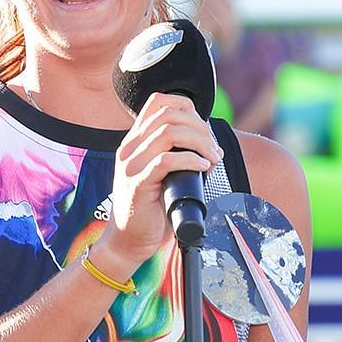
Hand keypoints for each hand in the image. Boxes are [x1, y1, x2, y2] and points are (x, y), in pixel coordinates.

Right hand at [96, 92, 221, 274]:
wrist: (128, 240)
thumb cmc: (150, 209)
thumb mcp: (160, 173)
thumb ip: (172, 154)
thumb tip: (207, 143)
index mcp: (134, 142)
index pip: (159, 102)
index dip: (188, 108)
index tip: (204, 132)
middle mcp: (129, 148)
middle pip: (168, 114)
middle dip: (201, 128)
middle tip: (214, 150)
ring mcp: (130, 165)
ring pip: (168, 132)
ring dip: (200, 143)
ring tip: (212, 160)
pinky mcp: (136, 184)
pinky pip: (166, 160)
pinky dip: (191, 160)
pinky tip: (203, 168)